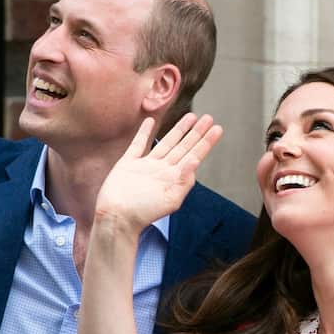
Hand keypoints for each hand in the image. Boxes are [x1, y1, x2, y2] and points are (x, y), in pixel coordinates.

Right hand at [95, 113, 222, 234]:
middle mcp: (162, 170)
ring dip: (178, 130)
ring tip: (190, 116)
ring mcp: (146, 166)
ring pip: (165, 143)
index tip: (217, 128)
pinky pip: (138, 144)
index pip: (193, 156)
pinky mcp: (128, 164)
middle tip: (208, 118)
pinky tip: (150, 121)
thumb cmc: (143, 213)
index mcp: (173, 178)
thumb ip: (183, 181)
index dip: (205, 142)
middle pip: (183, 147)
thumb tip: (195, 161)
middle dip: (196, 133)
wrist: (116, 217)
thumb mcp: (170, 200)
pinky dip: (144, 133)